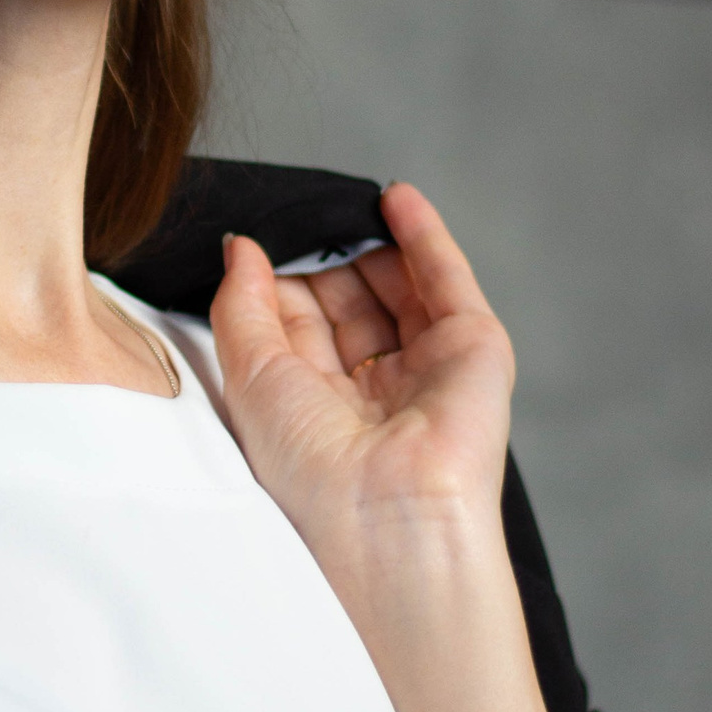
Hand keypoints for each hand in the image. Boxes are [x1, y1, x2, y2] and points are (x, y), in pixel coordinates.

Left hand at [208, 180, 514, 548]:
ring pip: (396, 288)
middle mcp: (373, 393)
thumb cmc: (311, 471)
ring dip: (369, 241)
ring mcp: (426, 369)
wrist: (389, 513)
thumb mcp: (249, 376)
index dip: (276, 280)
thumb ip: (241, 306)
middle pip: (347, 304)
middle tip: (299, 213)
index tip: (255, 236)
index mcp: (318, 411)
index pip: (295, 327)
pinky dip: (422, 236)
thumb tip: (239, 248)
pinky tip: (393, 198)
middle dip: (322, 258)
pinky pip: (444, 279)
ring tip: (338, 199)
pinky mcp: (472, 349)